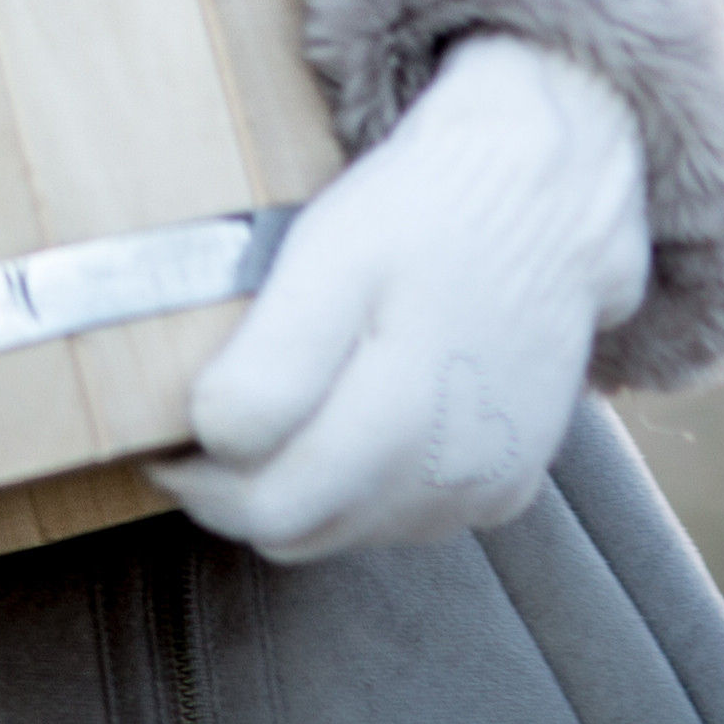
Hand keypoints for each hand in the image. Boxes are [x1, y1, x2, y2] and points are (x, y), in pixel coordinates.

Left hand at [153, 35, 650, 562]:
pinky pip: (406, 516)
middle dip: (243, 488)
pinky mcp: (508, 486)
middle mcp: (449, 477)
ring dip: (306, 488)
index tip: (172, 433)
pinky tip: (364, 409)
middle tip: (218, 419)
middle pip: (301, 531)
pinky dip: (367, 482)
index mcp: (400, 422)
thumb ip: (272, 362)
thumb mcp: (330, 255)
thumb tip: (214, 441)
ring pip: (350, 529)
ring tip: (294, 404)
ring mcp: (484, 488)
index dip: (199, 478)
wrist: (550, 192)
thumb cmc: (431, 208)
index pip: (264, 511)